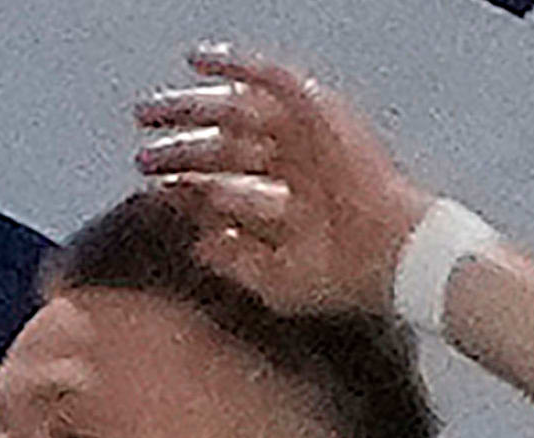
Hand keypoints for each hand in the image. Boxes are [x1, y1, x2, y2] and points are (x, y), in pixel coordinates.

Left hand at [133, 46, 436, 319]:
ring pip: (234, 110)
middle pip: (221, 145)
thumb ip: (234, 263)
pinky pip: (269, 76)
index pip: (222, 186)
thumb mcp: (276, 281)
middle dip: (178, 148)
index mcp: (283, 205)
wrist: (391, 251)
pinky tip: (196, 60)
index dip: (185, 186)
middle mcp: (290, 165)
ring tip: (149, 113)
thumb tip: (196, 243)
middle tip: (143, 154)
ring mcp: (302, 135)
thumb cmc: (344, 276)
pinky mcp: (316, 110)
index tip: (154, 188)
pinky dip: (234, 64)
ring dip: (189, 108)